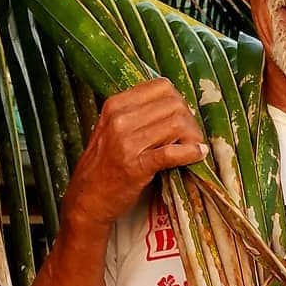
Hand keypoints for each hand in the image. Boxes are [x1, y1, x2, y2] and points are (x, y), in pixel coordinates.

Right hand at [63, 80, 205, 228]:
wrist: (87, 199)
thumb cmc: (104, 165)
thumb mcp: (112, 129)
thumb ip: (138, 114)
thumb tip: (177, 105)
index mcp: (115, 105)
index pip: (162, 87)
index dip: (180, 101)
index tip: (183, 118)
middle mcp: (120, 119)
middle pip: (173, 105)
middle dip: (190, 120)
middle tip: (192, 137)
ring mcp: (127, 142)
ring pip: (176, 124)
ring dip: (193, 137)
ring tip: (194, 148)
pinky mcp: (136, 166)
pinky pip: (172, 153)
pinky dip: (191, 153)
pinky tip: (198, 155)